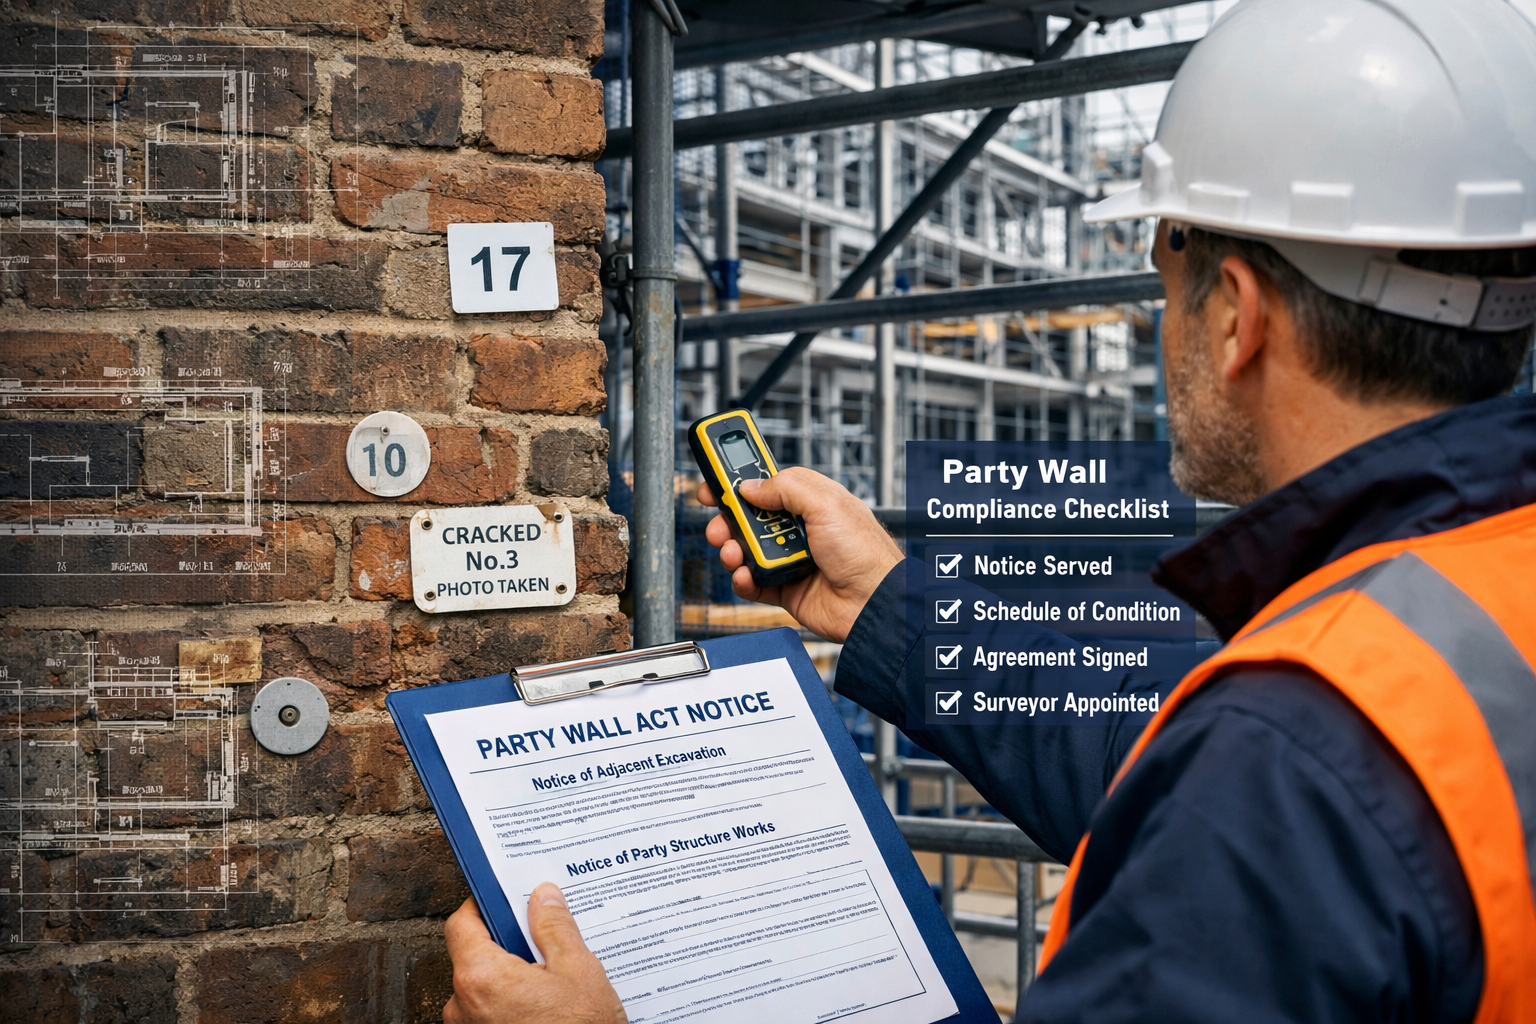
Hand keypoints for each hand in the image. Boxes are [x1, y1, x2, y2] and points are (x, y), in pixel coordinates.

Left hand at [442, 885, 625, 1023]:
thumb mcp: (577, 970)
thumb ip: (554, 927)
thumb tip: (542, 896)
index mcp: (481, 977)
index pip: (461, 924)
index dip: (482, 905)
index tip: (503, 898)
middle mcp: (463, 1006)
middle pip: (473, 956)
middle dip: (505, 944)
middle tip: (540, 938)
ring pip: (481, 988)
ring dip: (509, 977)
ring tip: (550, 977)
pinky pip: (488, 1014)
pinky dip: (509, 1003)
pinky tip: (544, 1003)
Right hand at [698, 467, 902, 642]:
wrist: (874, 603)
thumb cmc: (865, 554)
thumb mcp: (827, 504)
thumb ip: (786, 488)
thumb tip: (751, 486)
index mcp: (811, 502)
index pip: (769, 483)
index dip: (741, 480)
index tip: (716, 480)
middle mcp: (800, 528)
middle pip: (750, 518)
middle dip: (728, 518)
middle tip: (718, 521)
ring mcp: (791, 559)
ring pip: (746, 550)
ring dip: (731, 549)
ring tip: (732, 552)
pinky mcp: (785, 588)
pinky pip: (752, 582)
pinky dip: (742, 579)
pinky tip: (744, 575)